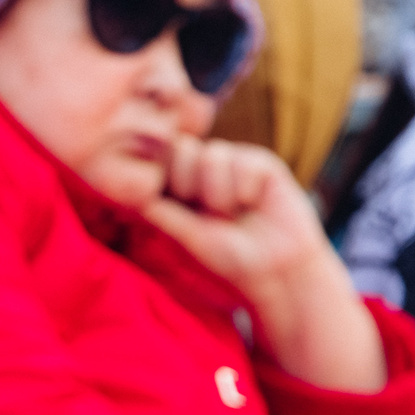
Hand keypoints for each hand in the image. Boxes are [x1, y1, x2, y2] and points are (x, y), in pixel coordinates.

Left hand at [143, 137, 386, 392]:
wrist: (276, 267)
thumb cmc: (228, 258)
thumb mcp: (189, 236)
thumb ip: (164, 213)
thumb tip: (137, 194)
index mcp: (178, 188)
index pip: (157, 163)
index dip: (160, 177)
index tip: (173, 205)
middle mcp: (202, 171)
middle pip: (180, 148)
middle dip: (188, 184)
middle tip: (207, 214)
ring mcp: (232, 163)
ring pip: (211, 153)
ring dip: (219, 192)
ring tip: (232, 213)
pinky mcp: (260, 162)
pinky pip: (243, 160)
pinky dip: (246, 188)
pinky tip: (255, 203)